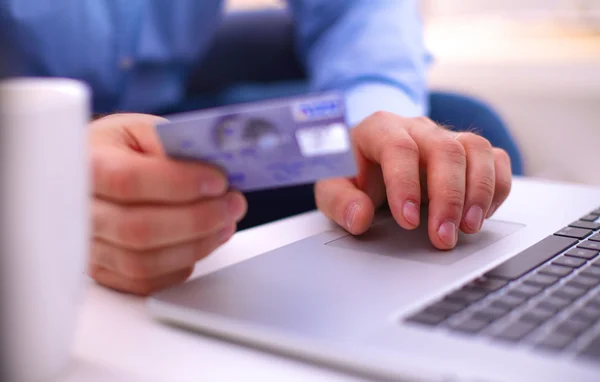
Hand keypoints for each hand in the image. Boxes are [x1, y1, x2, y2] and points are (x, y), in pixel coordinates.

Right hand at [88, 114, 246, 294]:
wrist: (96, 172)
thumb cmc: (120, 149)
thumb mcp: (141, 130)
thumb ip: (173, 143)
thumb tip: (215, 165)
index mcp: (84, 165)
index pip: (128, 182)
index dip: (180, 184)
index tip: (218, 181)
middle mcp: (79, 211)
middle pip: (139, 230)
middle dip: (198, 219)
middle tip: (233, 204)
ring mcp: (88, 247)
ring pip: (144, 263)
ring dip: (197, 245)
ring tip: (225, 223)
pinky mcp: (103, 271)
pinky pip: (145, 282)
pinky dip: (181, 265)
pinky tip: (200, 243)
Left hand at [315, 112, 511, 249]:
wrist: (368, 157)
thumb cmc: (352, 171)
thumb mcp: (332, 186)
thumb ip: (338, 200)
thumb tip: (359, 218)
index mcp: (380, 128)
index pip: (399, 147)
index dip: (405, 184)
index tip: (407, 221)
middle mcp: (417, 128)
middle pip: (445, 149)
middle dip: (448, 197)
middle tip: (443, 237)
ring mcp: (446, 136)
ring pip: (476, 149)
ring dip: (479, 191)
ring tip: (468, 227)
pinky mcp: (467, 151)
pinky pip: (495, 159)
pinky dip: (496, 187)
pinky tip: (481, 215)